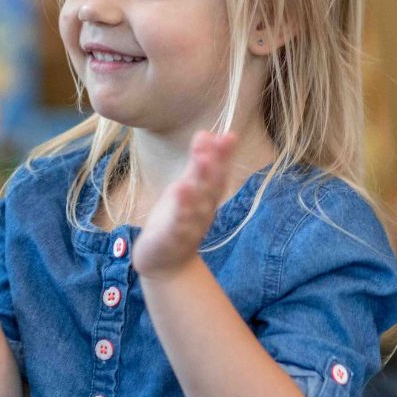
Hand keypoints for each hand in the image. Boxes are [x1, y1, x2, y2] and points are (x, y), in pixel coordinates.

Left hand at [132, 132, 237, 279]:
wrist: (166, 263)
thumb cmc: (178, 220)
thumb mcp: (188, 188)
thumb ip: (199, 164)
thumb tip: (208, 132)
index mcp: (207, 197)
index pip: (219, 174)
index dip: (225, 156)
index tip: (230, 135)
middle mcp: (203, 211)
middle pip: (211, 188)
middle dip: (213, 166)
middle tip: (214, 144)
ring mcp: (190, 226)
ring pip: (197, 205)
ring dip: (199, 184)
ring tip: (200, 163)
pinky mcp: (173, 238)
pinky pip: (179, 224)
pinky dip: (182, 209)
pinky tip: (179, 191)